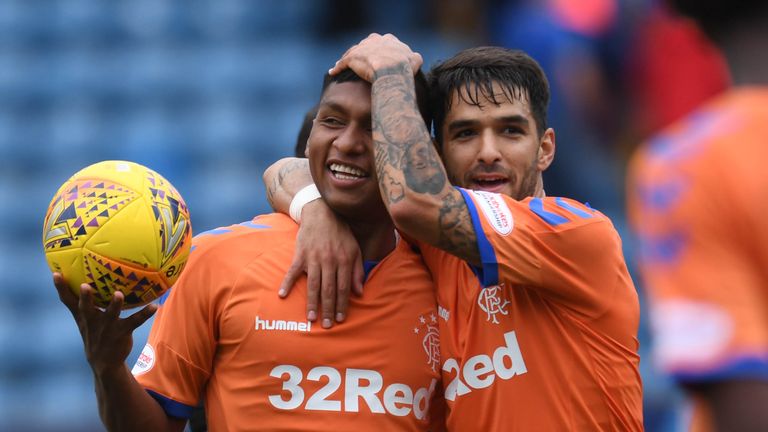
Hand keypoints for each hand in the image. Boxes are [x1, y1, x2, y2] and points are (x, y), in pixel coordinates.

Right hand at [54, 273, 156, 374]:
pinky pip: (135, 321)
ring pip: (111, 315)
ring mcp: (107, 327)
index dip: (61, 288)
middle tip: (84, 285)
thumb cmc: (93, 332)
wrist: (103, 362)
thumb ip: (80, 301)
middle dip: (85, 297)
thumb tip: (79, 280)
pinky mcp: (122, 332)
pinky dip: (145, 314)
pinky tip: (154, 306)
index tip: (56, 274)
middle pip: (86, 308)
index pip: (68, 300)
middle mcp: (93, 320)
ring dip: (114, 305)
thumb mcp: (83, 319)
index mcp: (83, 315)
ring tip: (118, 294)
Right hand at [278, 200, 363, 327]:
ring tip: (311, 318)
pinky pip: (292, 271)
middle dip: (328, 309)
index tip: (340, 319)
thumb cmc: (340, 233)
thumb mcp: (355, 249)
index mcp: (344, 260)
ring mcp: (313, 258)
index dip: (342, 304)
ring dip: (312, 303)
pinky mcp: (300, 254)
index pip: (343, 287)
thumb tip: (359, 292)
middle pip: (329, 289)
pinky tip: (282, 295)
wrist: (321, 213)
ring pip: (313, 284)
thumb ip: (358, 271)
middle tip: (326, 325)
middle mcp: (329, 260)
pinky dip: (287, 283)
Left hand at [329, 33, 422, 81]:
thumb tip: (415, 58)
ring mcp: (362, 48)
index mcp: (388, 40)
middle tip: (361, 62)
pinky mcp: (352, 58)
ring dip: (348, 59)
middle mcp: (374, 41)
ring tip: (342, 66)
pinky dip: (338, 67)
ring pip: (352, 53)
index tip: (378, 57)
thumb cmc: (405, 67)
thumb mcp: (415, 60)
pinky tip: (333, 72)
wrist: (393, 71)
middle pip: (365, 46)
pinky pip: (343, 62)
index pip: (381, 42)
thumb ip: (414, 58)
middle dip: (363, 52)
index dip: (379, 50)